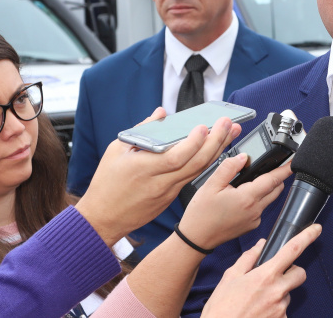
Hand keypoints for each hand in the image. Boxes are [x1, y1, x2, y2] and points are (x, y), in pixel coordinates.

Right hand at [75, 108, 239, 245]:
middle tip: (228, 125)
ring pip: (199, 171)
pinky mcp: (171, 198)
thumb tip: (161, 114)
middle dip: (216, 142)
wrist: (103, 219)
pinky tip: (216, 150)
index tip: (204, 127)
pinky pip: (192, 178)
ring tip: (230, 133)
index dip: (193, 143)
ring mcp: (167, 192)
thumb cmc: (106, 184)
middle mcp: (160, 182)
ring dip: (217, 151)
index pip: (176, 157)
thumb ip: (141, 130)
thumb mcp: (116, 151)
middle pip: (195, 163)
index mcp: (144, 169)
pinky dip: (206, 163)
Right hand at [179, 155, 290, 249]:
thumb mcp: (210, 185)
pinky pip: (260, 209)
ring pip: (268, 199)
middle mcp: (255, 210)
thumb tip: (243, 158)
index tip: (293, 163)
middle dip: (277, 178)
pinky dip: (258, 200)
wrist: (196, 239)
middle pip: (275, 190)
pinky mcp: (250, 226)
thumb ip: (229, 168)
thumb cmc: (201, 214)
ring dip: (266, 189)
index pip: (272, 180)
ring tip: (251, 181)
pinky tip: (243, 197)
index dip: (284, 170)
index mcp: (247, 198)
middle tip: (270, 167)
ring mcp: (254, 220)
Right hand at [202, 224, 320, 317]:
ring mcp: (281, 309)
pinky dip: (274, 309)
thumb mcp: (230, 277)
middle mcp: (278, 291)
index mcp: (266, 275)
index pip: (292, 250)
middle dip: (291, 271)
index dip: (307, 237)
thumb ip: (248, 258)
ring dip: (279, 293)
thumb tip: (261, 245)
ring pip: (289, 294)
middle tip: (275, 275)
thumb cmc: (221, 308)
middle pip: (299, 274)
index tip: (316, 229)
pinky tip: (259, 311)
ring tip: (257, 300)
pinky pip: (283, 310)